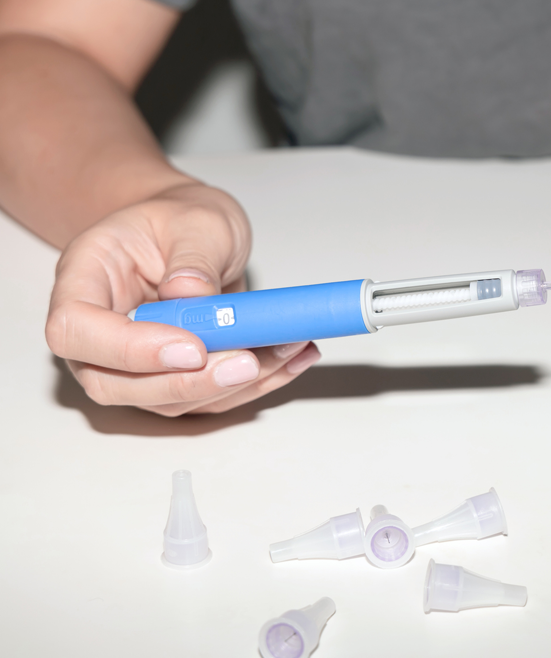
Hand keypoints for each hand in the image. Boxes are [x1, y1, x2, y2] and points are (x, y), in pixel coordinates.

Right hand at [45, 182, 320, 415]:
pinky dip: (255, 386)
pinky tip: (292, 359)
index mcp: (83, 280)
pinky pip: (207, 398)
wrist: (190, 233)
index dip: (128, 349)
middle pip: (115, 383)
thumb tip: (191, 295)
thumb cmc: (179, 220)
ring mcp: (131, 364)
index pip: (75, 330)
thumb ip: (193, 256)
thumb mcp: (195, 219)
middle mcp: (97, 332)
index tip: (191, 346)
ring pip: (168, 400)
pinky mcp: (172, 379)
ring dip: (234, 386)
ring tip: (289, 348)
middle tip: (248, 363)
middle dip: (188, 383)